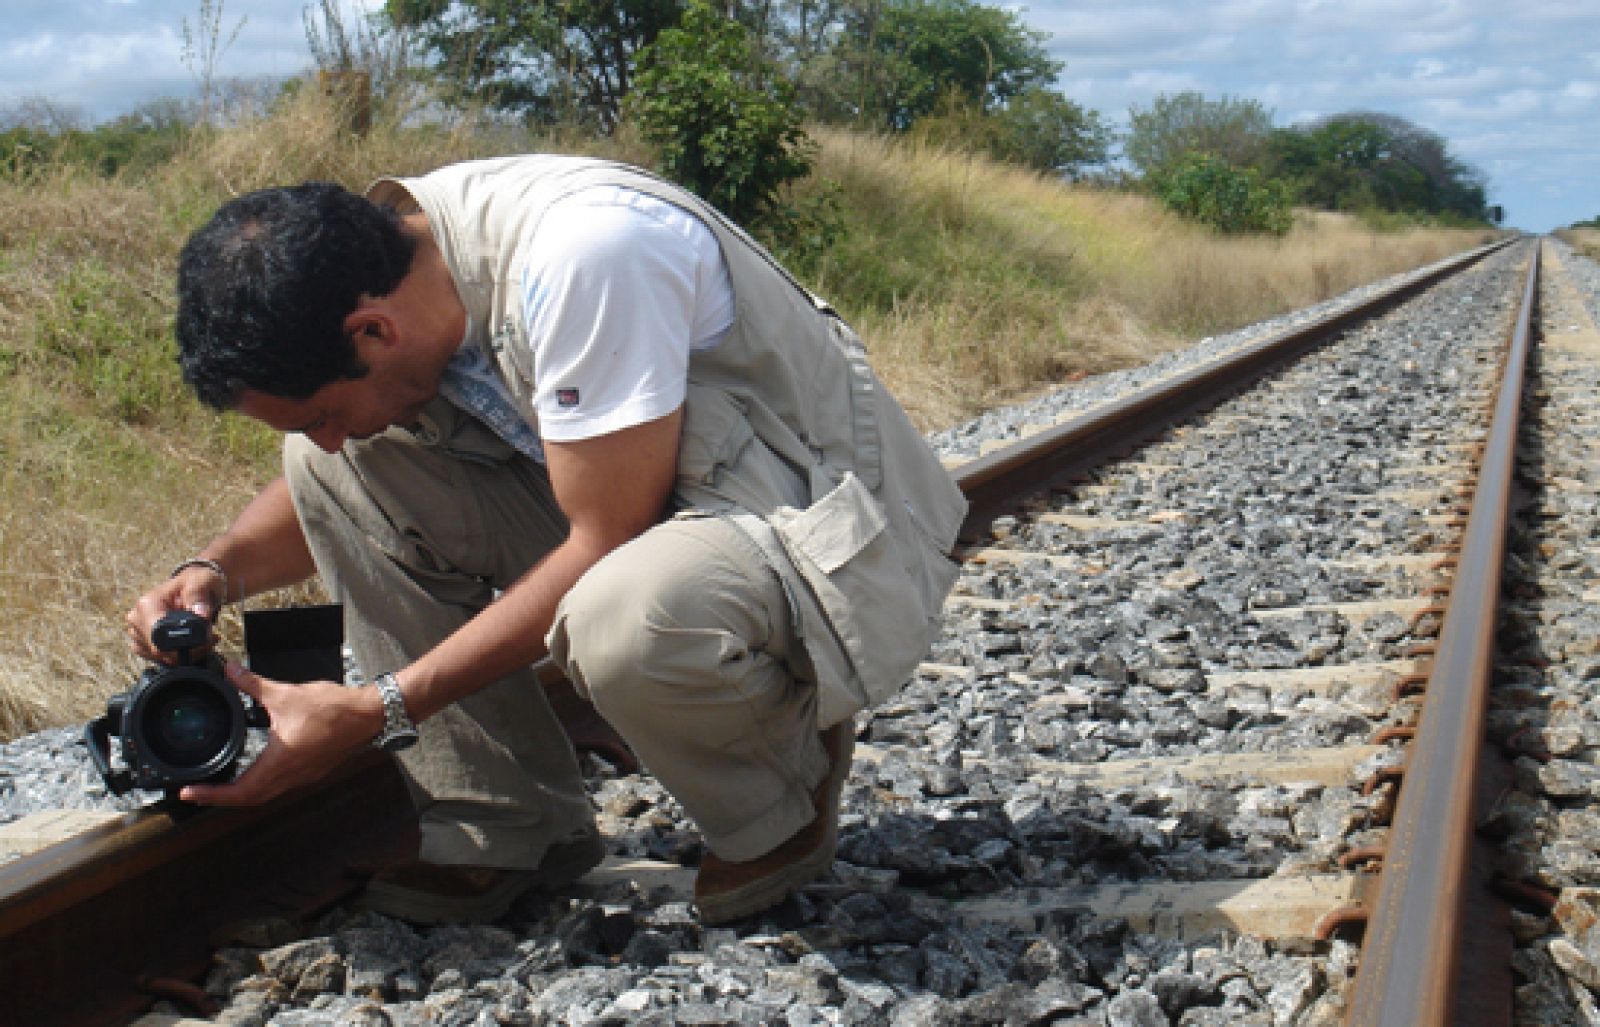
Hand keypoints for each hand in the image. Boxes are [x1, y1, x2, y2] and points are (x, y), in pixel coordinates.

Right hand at [125, 566, 223, 663]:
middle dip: (191, 649)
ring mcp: (137, 633)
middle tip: (211, 636)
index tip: (208, 637)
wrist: (194, 585)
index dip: (185, 644)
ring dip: (188, 653)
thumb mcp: (203, 582)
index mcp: (147, 605)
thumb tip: (201, 614)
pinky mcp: (143, 644)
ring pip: (162, 658)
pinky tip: (196, 644)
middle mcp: (137, 620)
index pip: (159, 638)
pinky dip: (181, 655)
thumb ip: (199, 596)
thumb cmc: (197, 582)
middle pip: (160, 651)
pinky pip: (161, 659)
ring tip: (206, 637)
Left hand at [179, 662, 382, 805]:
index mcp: (280, 762)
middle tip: (200, 792)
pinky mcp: (313, 770)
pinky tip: (258, 770)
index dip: (211, 796)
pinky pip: (281, 785)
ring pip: (266, 794)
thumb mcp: (285, 694)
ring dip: (243, 793)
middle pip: (250, 799)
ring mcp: (304, 776)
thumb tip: (231, 671)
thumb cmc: (333, 709)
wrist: (368, 715)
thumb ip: (252, 684)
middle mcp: (291, 776)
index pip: (239, 792)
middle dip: (222, 798)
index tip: (190, 793)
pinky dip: (262, 783)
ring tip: (223, 784)